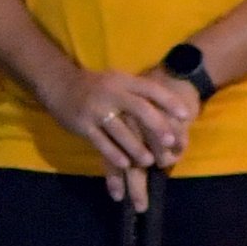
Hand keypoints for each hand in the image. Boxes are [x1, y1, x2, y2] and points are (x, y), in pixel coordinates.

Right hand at [49, 62, 198, 204]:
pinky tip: (124, 164)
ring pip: (120, 130)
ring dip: (135, 147)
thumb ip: (138, 94)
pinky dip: (113, 154)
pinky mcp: (83, 125)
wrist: (60, 84)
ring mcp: (96, 109)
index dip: (169, 101)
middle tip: (170, 142)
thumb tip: (170, 111)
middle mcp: (111, 93)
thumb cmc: (96, 87)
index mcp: (123, 81)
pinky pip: (101, 142)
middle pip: (139, 108)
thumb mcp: (118, 82)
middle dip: (156, 126)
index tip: (186, 115)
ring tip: (148, 161)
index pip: (150, 89)